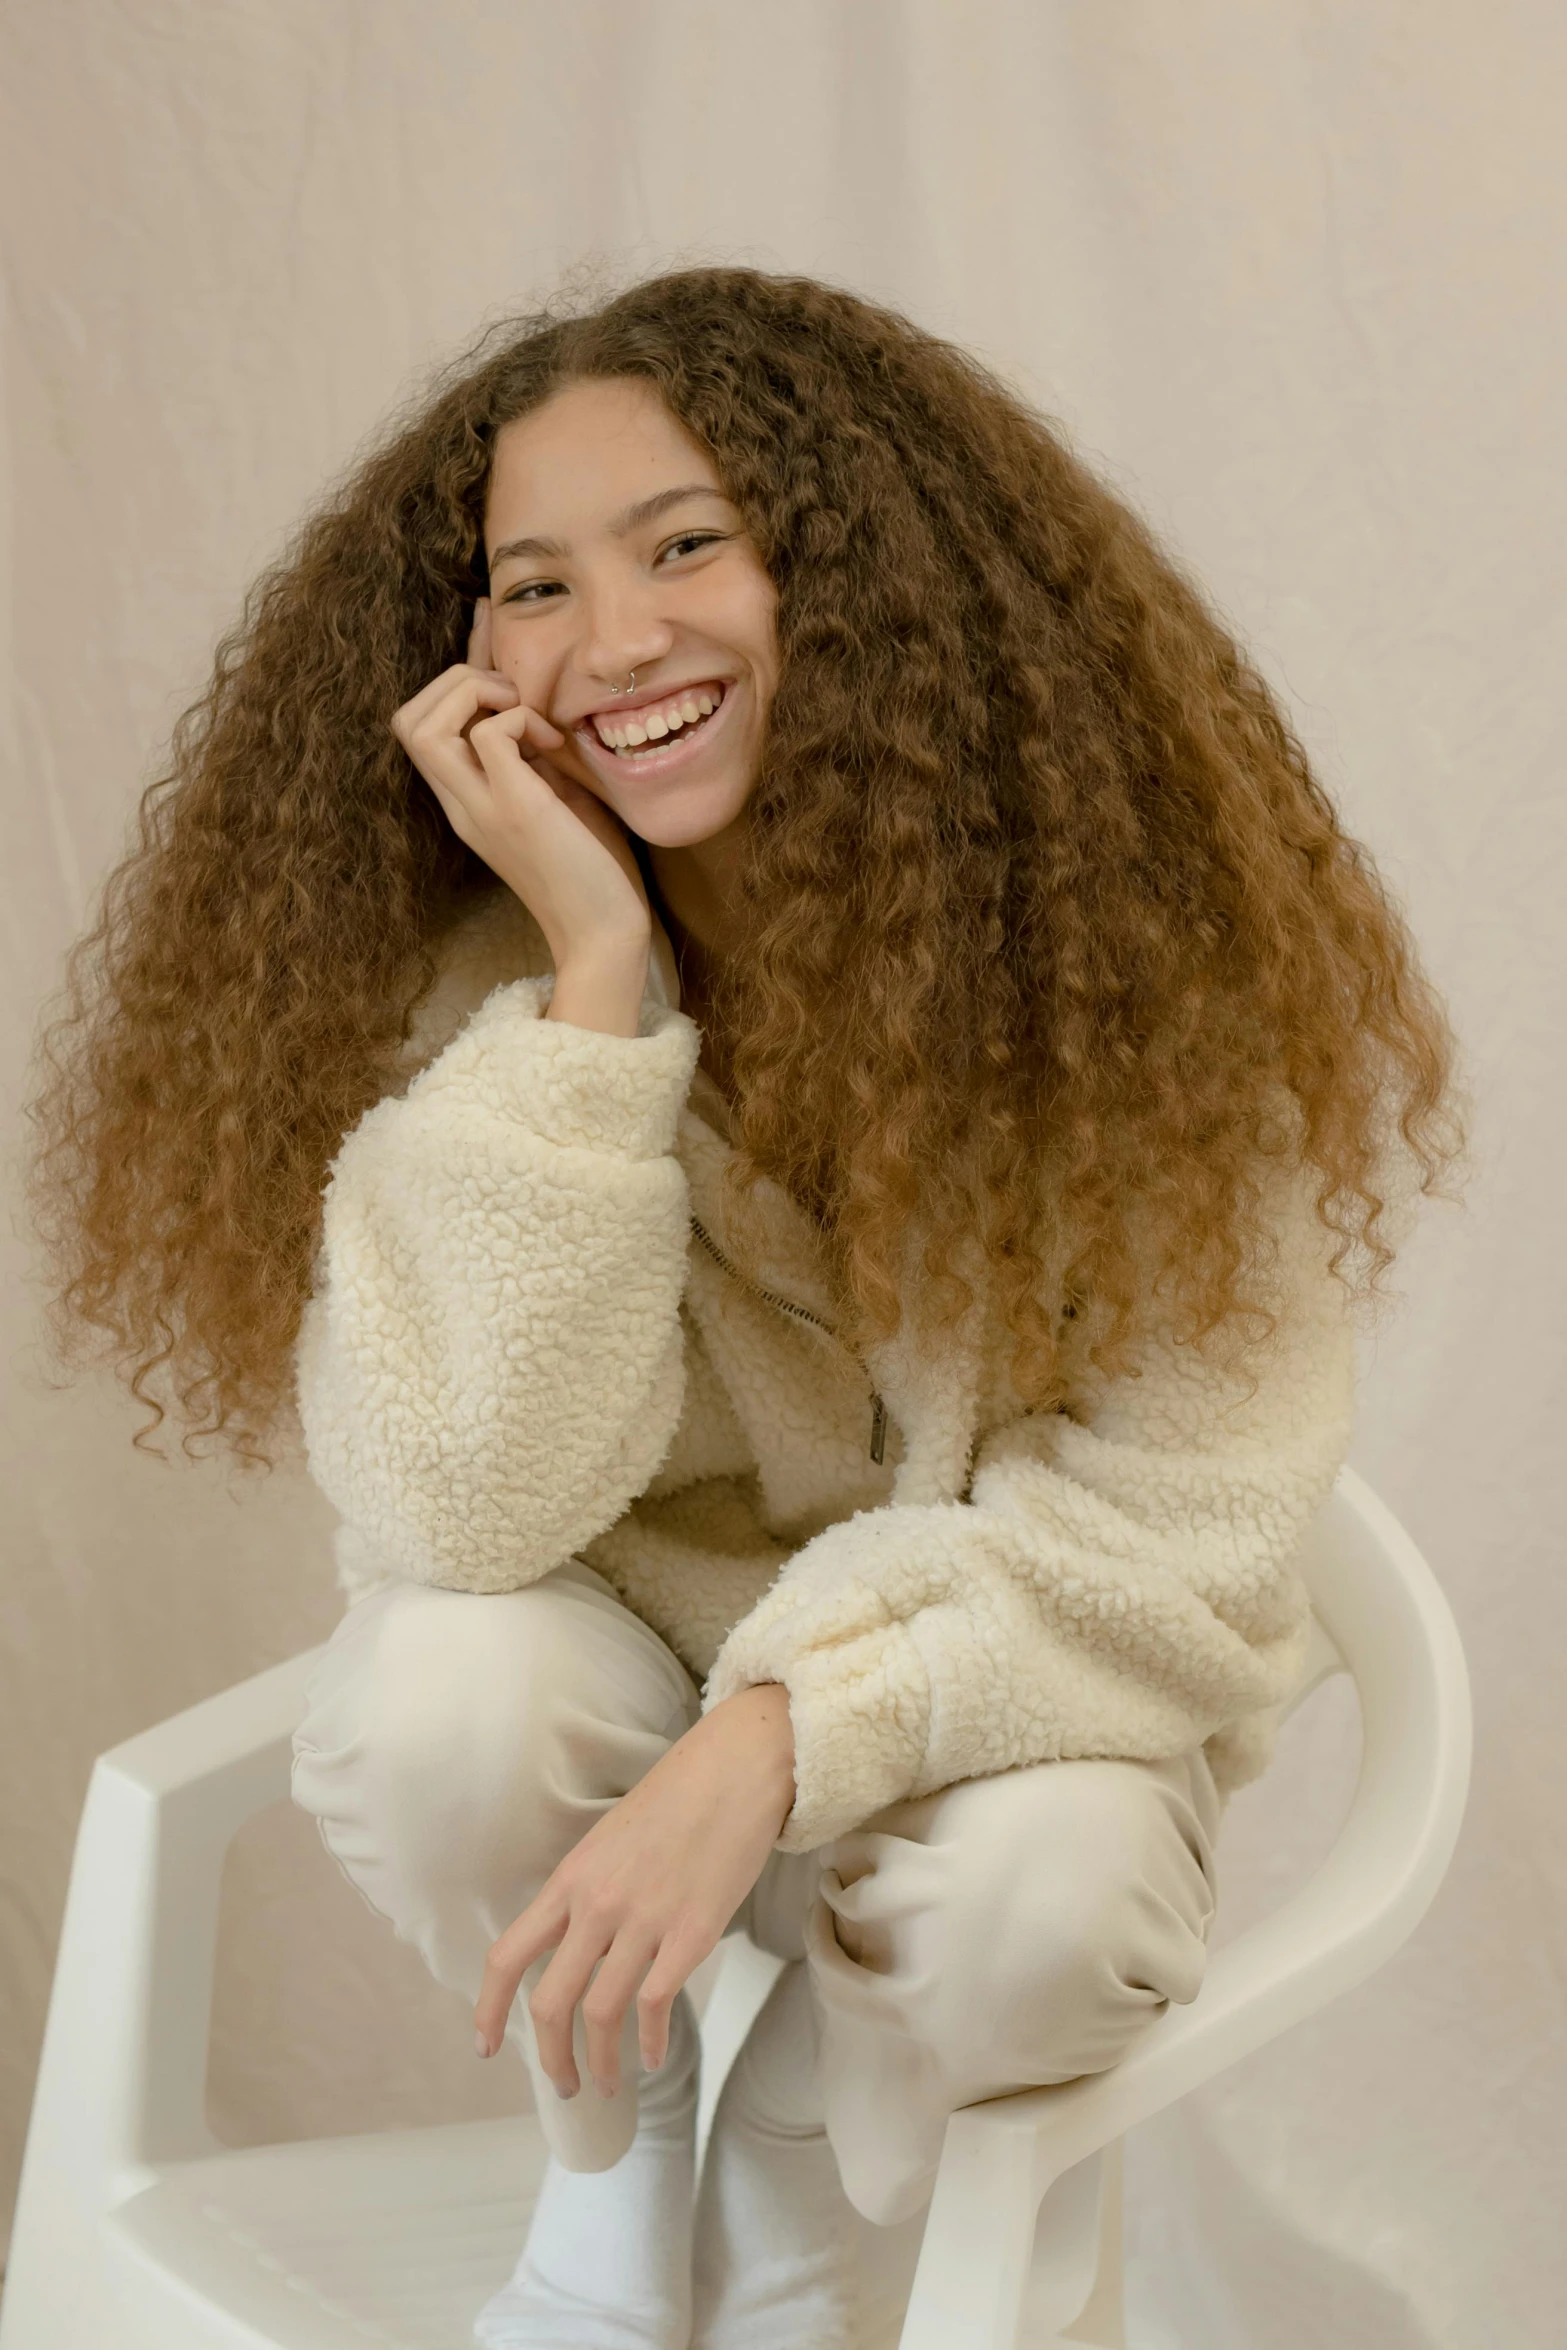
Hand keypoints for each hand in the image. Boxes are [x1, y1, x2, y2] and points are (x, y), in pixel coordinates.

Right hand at [391, 598, 651, 968]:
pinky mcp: (516, 810)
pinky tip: (552, 746)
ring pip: (422, 724)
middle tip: (514, 699)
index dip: (453, 675)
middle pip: (406, 719)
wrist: (604, 933)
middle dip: (457, 680)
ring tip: (523, 714)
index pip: (422, 723)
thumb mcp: (553, 792)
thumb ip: (532, 752)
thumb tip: (532, 702)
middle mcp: (460, 803)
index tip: (502, 662)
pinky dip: (519, 720)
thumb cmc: (590, 868)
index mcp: (464, 800)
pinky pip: (488, 735)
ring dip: (475, 694)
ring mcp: (481, 807)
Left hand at [473, 1684, 795, 2095]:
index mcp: (570, 1879)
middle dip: (550, 2058)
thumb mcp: (610, 1842)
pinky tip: (652, 2056)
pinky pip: (656, 2004)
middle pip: (550, 2002)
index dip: (488, 2010)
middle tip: (563, 2085)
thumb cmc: (676, 1800)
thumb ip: (589, 1896)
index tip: (485, 2046)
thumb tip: (580, 1952)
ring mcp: (644, 1920)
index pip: (508, 1955)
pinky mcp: (691, 1932)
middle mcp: (597, 1903)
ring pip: (601, 2014)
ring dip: (600, 2064)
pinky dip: (650, 2042)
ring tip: (608, 2084)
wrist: (735, 1770)